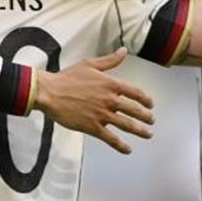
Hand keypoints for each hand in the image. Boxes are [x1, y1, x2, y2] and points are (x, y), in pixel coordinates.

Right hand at [33, 48, 154, 153]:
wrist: (50, 93)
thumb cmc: (67, 78)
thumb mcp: (90, 64)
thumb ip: (109, 60)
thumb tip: (123, 51)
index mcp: (111, 84)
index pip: (136, 93)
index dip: (146, 99)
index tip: (150, 104)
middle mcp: (110, 100)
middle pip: (135, 110)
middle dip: (146, 117)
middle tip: (151, 121)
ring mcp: (102, 114)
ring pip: (127, 125)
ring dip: (140, 131)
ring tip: (148, 134)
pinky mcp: (93, 127)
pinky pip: (111, 138)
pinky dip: (121, 145)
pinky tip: (128, 149)